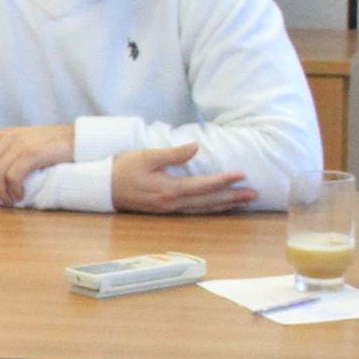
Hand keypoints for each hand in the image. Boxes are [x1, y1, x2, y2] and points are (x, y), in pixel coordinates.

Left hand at [0, 123, 75, 203]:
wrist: (78, 139)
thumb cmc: (54, 144)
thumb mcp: (28, 141)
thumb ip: (11, 149)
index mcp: (7, 133)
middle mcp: (11, 137)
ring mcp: (21, 145)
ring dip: (0, 192)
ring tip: (9, 201)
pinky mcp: (32, 155)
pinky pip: (13, 177)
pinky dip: (13, 190)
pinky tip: (20, 196)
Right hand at [109, 142, 255, 214]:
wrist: (103, 188)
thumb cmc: (124, 169)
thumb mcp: (147, 156)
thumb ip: (173, 154)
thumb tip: (195, 147)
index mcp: (169, 189)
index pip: (203, 186)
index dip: (224, 181)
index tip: (242, 175)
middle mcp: (172, 203)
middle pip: (208, 201)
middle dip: (232, 198)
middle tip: (254, 194)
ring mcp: (170, 209)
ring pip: (204, 208)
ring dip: (225, 205)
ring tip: (244, 201)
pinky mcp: (166, 209)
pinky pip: (195, 210)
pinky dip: (211, 208)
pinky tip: (220, 205)